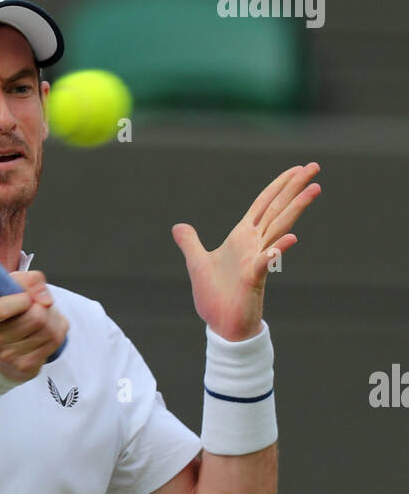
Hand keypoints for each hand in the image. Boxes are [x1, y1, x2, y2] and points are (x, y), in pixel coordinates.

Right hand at [0, 269, 67, 381]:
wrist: (3, 348)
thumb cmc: (6, 314)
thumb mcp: (9, 289)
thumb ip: (28, 281)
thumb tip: (45, 299)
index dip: (22, 299)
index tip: (27, 297)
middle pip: (36, 317)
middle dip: (43, 307)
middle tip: (35, 307)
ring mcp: (8, 358)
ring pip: (49, 329)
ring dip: (51, 319)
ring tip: (40, 319)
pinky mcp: (26, 367)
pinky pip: (55, 341)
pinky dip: (56, 331)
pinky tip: (44, 333)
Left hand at [172, 162, 321, 341]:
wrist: (221, 326)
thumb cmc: (215, 297)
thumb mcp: (197, 263)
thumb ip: (190, 243)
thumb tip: (179, 227)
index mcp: (242, 237)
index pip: (263, 204)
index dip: (278, 185)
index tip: (297, 169)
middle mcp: (254, 245)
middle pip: (277, 209)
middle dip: (295, 188)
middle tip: (314, 167)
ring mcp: (256, 260)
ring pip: (278, 229)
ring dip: (295, 209)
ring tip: (314, 189)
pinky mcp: (253, 279)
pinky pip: (265, 262)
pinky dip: (276, 251)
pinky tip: (289, 239)